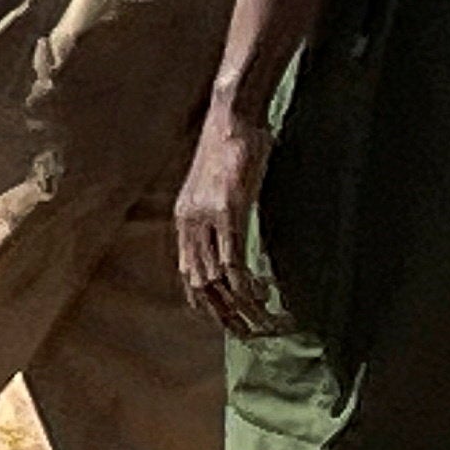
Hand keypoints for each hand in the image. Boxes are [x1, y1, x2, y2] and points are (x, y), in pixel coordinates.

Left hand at [173, 103, 284, 337]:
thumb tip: (233, 230)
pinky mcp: (228, 212)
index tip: (227, 321)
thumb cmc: (230, 145)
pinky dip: (247, 285)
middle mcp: (189, 224)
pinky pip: (233, 261)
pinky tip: (264, 296)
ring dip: (240, 308)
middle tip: (248, 334)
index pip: (188, 275)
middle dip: (224, 315)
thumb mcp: (217, 184)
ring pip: (217, 281)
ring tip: (263, 323)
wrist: (232, 115)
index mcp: (184, 220)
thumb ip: (219, 211)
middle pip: (200, 286)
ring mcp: (206, 219)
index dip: (205, 303)